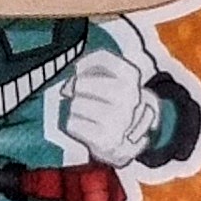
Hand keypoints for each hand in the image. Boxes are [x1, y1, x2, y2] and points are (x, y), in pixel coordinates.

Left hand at [62, 48, 159, 166]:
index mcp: (133, 78)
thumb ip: (93, 71)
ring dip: (75, 109)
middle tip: (82, 96)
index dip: (85, 63)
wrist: (126, 141)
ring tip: (87, 114)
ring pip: (76, 104)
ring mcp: (119, 119)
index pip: (103, 59)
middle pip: (81, 83)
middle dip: (77, 89)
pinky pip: (73, 124)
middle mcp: (129, 97)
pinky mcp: (106, 139)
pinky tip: (86, 128)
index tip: (79, 70)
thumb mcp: (115, 81)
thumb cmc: (113, 105)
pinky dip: (74, 126)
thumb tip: (67, 87)